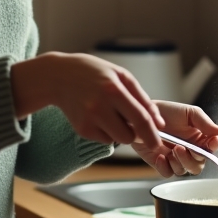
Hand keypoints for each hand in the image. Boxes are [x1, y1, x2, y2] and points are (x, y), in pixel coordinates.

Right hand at [10, 52, 164, 149]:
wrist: (57, 76)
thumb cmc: (92, 72)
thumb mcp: (121, 76)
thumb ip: (142, 99)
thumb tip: (159, 122)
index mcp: (113, 90)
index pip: (139, 119)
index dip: (152, 134)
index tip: (158, 144)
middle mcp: (99, 107)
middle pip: (128, 136)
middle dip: (134, 133)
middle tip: (130, 120)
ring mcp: (88, 120)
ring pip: (116, 140)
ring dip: (120, 131)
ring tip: (111, 113)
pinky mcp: (81, 129)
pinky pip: (103, 139)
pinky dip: (106, 131)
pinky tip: (97, 115)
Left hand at [133, 101, 217, 177]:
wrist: (142, 115)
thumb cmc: (167, 112)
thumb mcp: (189, 112)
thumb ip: (205, 122)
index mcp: (199, 139)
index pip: (212, 149)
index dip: (213, 147)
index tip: (212, 142)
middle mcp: (190, 151)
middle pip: (199, 165)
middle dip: (193, 158)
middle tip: (182, 147)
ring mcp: (175, 159)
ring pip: (184, 170)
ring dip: (180, 161)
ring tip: (171, 149)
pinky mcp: (161, 164)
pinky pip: (168, 173)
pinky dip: (165, 167)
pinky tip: (160, 156)